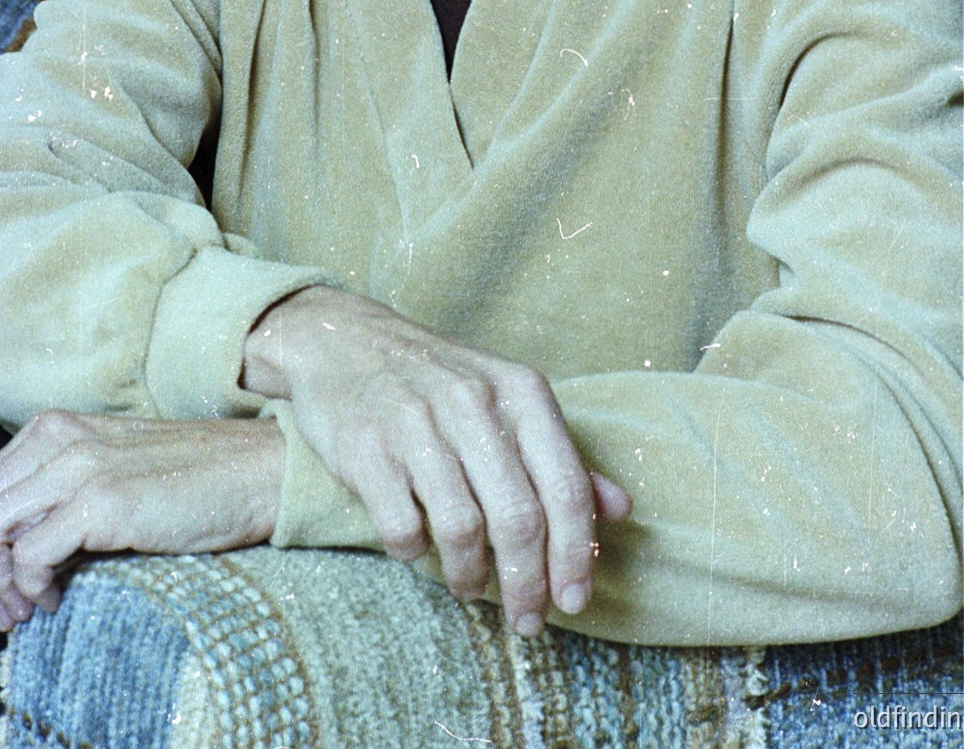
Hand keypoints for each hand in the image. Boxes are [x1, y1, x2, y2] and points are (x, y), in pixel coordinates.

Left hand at [0, 412, 283, 632]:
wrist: (257, 471)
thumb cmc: (194, 478)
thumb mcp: (112, 471)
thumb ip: (60, 494)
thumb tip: (11, 552)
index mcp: (56, 428)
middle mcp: (59, 438)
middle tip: (0, 610)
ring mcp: (79, 465)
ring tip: (25, 608)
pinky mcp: (102, 500)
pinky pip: (30, 554)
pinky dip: (31, 587)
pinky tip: (56, 598)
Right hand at [242, 286, 630, 634]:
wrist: (343, 341)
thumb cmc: (440, 382)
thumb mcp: (508, 400)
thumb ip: (561, 456)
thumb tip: (620, 511)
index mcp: (520, 392)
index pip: (565, 487)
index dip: (575, 555)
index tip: (576, 600)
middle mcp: (473, 403)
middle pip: (519, 518)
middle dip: (528, 584)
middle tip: (528, 621)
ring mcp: (416, 424)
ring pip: (462, 529)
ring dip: (471, 575)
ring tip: (471, 585)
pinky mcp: (366, 448)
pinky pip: (403, 527)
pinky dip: (415, 553)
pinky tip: (419, 549)